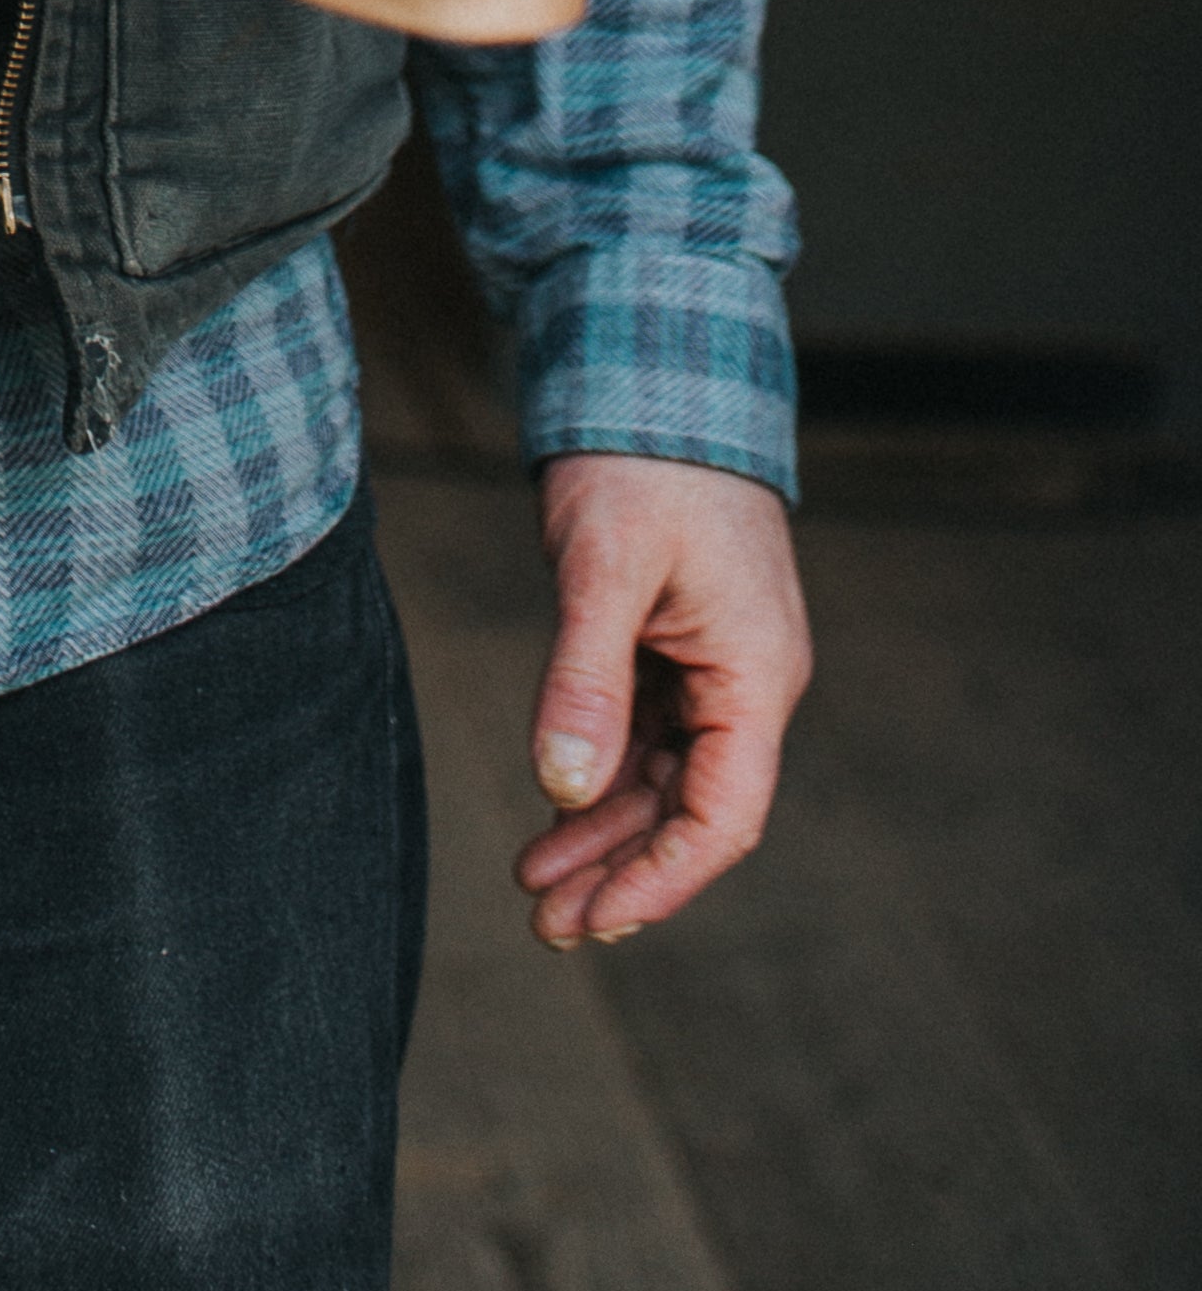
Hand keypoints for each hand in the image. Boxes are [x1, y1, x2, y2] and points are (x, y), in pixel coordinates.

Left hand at [518, 451, 810, 947]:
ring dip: (604, 830)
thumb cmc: (641, 458)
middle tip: (547, 925)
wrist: (657, 365)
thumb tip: (563, 787)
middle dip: (621, 870)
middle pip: (691, 807)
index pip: (722, 814)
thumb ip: (587, 677)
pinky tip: (556, 809)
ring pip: (663, 775)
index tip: (598, 921)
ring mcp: (713, 661)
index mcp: (756, 673)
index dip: (662, 877)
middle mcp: (746, 679)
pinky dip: (602, 773)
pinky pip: (647, 731)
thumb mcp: (605, 566)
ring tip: (535, 886)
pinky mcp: (676, 639)